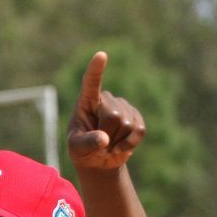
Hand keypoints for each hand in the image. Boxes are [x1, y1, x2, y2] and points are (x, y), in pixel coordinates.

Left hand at [67, 51, 144, 171]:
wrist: (98, 161)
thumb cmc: (81, 150)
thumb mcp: (76, 148)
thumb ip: (86, 142)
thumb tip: (104, 139)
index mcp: (86, 102)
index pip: (91, 83)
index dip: (96, 69)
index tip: (100, 55)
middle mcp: (107, 100)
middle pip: (114, 116)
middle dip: (107, 134)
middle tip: (99, 142)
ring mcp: (124, 107)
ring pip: (127, 124)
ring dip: (116, 141)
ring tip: (108, 144)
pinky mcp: (137, 118)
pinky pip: (139, 131)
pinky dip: (129, 144)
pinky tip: (120, 147)